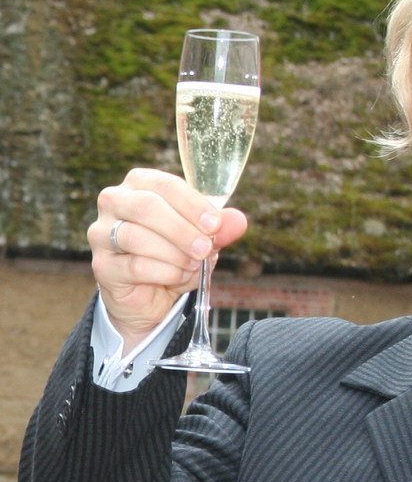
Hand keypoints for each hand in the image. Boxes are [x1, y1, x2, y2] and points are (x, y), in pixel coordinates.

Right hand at [88, 168, 247, 351]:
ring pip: (135, 236)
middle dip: (182, 229)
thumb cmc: (174, 256)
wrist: (150, 297)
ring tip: (193, 265)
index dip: (192, 204)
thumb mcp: (201, 240)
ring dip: (173, 253)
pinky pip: (134, 265)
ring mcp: (102, 234)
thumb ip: (219, 229)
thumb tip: (239, 221)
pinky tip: (179, 276)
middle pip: (146, 206)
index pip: (164, 184)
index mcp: (140, 185)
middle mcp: (114, 202)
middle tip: (205, 248)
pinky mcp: (102, 266)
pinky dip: (163, 272)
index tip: (215, 224)